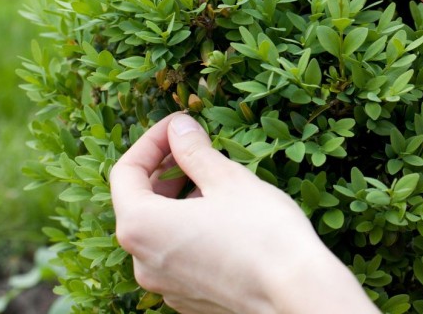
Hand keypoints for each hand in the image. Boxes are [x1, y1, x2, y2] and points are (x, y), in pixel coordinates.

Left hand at [110, 112, 378, 313]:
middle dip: (164, 169)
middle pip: (138, 202)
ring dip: (179, 198)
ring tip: (215, 181)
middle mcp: (142, 261)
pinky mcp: (189, 297)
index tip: (179, 125)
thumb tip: (179, 128)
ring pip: (159, 229)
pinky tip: (224, 216)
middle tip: (195, 147)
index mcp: (141, 226)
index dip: (151, 141)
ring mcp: (165, 284)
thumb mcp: (227, 179)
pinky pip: (177, 253)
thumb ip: (193, 150)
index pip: (125, 172)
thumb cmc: (262, 233)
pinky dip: (190, 227)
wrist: (296, 294)